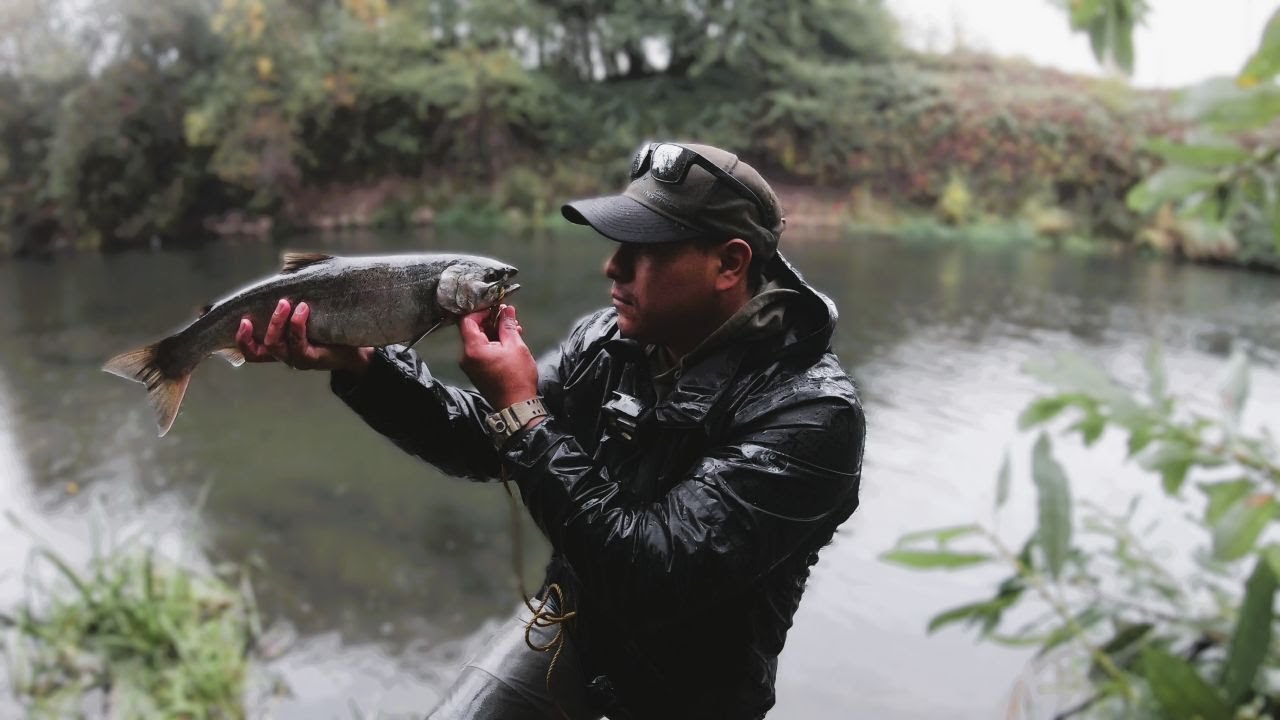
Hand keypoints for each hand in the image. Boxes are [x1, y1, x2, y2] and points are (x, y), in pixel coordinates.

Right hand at [236, 298, 373, 372]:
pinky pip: (298, 345)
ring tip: (287, 303)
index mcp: (277, 345)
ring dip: (277, 322)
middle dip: (262, 324)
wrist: (357, 346)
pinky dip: (297, 325)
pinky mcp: (311, 360)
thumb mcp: (309, 308)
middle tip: (278, 302)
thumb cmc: (330, 324)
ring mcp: (295, 359)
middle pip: (258, 349)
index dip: (241, 338)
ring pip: (274, 345)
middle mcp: (283, 355)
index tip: (242, 320)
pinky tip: (303, 310)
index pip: (250, 350)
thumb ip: (295, 293)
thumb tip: (288, 266)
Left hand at [458, 304, 538, 410]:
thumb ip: (508, 325)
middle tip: (508, 317)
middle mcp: (466, 357)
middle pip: (473, 330)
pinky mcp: (477, 371)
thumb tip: (507, 310)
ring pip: (479, 340)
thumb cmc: (517, 378)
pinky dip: (493, 344)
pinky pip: (481, 351)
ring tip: (514, 330)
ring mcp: (470, 365)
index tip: (496, 307)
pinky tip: (509, 342)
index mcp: (473, 349)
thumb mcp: (516, 346)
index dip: (481, 310)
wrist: (517, 405)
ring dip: (495, 332)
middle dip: (491, 320)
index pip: (467, 320)